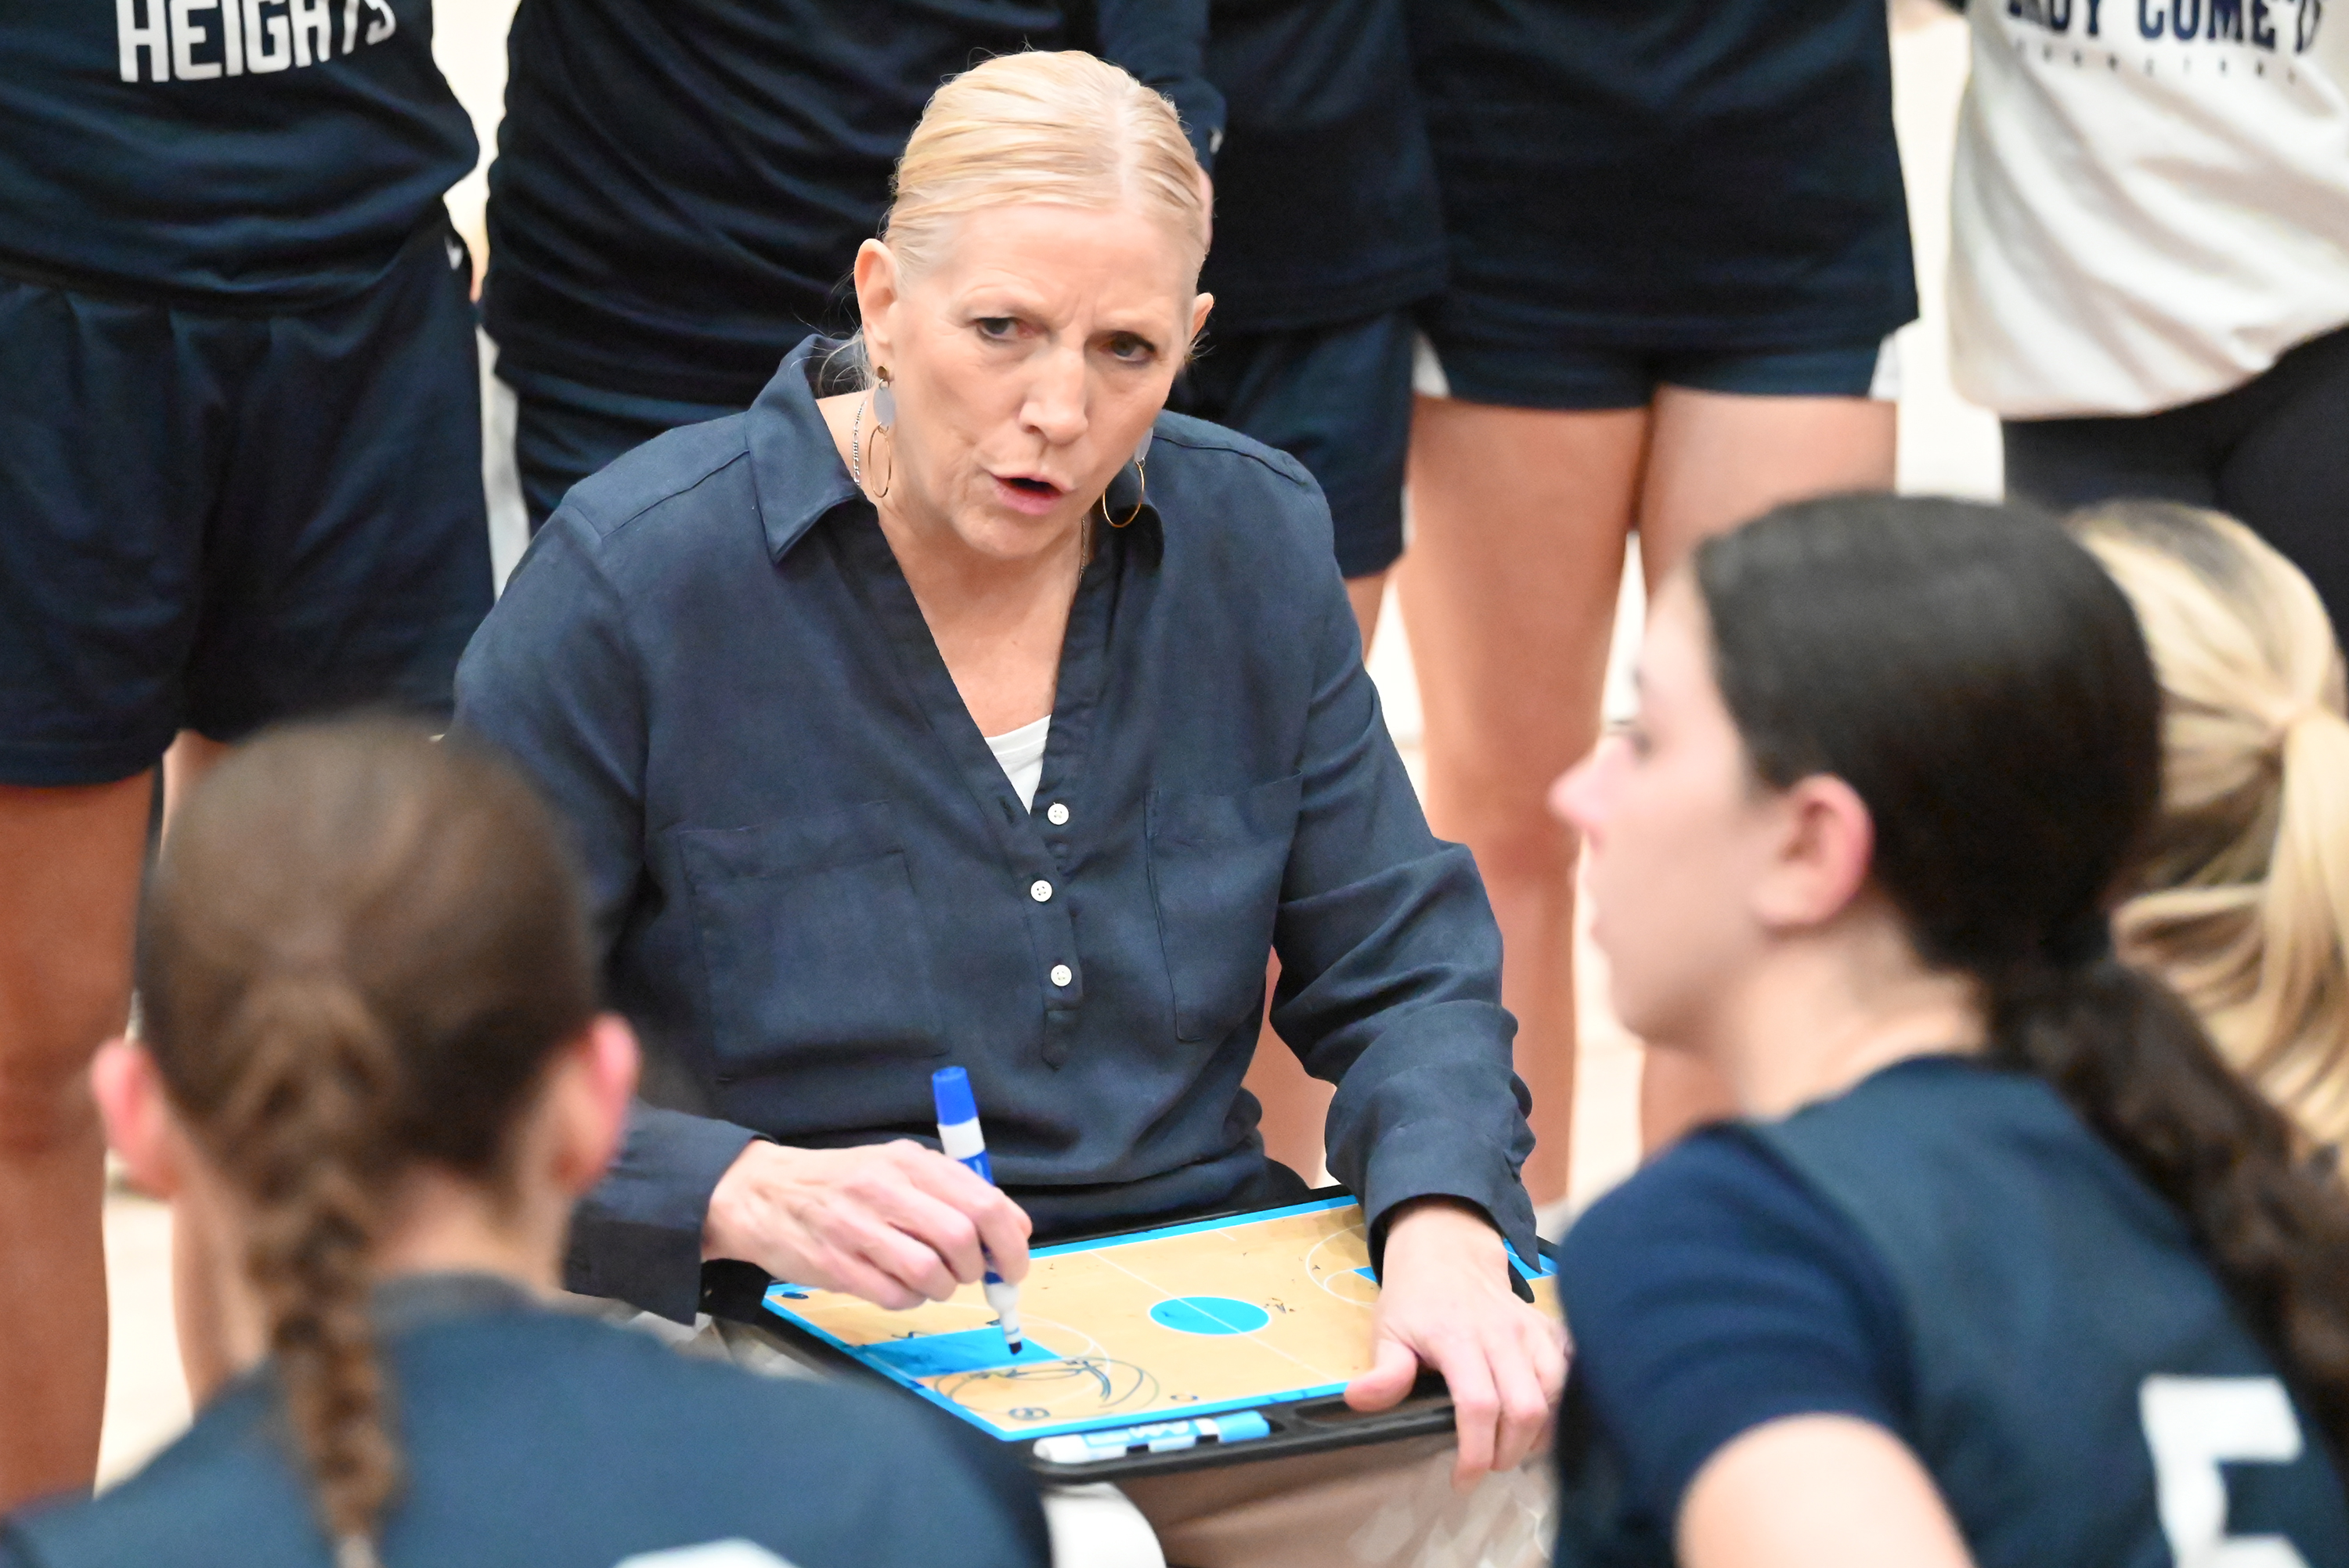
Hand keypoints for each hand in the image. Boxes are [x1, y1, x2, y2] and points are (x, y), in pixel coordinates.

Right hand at [702, 1140, 1031, 1310]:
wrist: (761, 1194)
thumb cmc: (842, 1183)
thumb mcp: (896, 1168)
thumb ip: (952, 1191)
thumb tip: (1013, 1231)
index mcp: (910, 1162)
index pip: (983, 1202)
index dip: (1011, 1241)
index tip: (1013, 1263)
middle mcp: (886, 1190)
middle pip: (961, 1239)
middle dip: (977, 1268)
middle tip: (971, 1274)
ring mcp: (858, 1229)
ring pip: (931, 1273)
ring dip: (943, 1287)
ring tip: (931, 1279)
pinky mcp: (837, 1266)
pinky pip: (895, 1297)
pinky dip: (910, 1299)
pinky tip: (900, 1286)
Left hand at [1343, 1197, 1568, 1488]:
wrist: (1448, 1248)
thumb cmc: (1414, 1297)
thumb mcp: (1387, 1330)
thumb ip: (1384, 1371)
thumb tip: (1358, 1401)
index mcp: (1456, 1338)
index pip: (1478, 1405)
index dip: (1476, 1452)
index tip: (1463, 1480)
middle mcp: (1501, 1333)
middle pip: (1525, 1407)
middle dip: (1511, 1450)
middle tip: (1490, 1464)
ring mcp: (1529, 1328)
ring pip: (1555, 1390)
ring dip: (1540, 1431)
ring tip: (1515, 1446)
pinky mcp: (1547, 1326)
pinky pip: (1571, 1368)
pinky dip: (1563, 1400)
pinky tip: (1542, 1417)